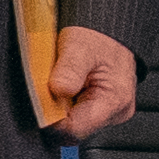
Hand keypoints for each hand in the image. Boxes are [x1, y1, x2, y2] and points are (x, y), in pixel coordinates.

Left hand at [41, 23, 140, 139]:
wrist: (109, 29)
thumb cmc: (100, 36)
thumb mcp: (79, 45)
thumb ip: (69, 70)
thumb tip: (57, 92)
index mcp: (115, 100)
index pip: (75, 129)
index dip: (53, 118)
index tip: (42, 100)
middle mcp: (117, 112)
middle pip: (75, 128)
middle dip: (57, 110)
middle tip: (54, 84)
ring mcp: (111, 113)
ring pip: (75, 122)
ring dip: (62, 106)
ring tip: (64, 81)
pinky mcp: (103, 110)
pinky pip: (78, 114)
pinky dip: (68, 102)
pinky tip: (70, 85)